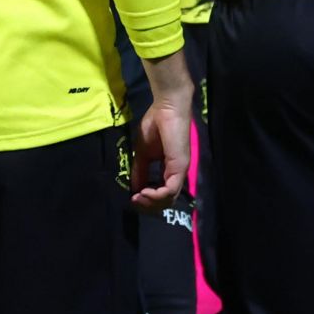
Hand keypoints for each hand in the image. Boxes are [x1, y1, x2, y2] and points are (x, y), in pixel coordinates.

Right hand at [131, 92, 192, 210]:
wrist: (165, 108)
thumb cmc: (155, 125)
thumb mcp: (143, 153)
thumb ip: (140, 171)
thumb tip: (134, 188)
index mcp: (170, 170)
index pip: (162, 195)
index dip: (147, 200)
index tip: (133, 197)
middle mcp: (177, 173)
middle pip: (166, 201)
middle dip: (148, 205)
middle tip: (135, 200)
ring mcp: (180, 170)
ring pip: (169, 199)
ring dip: (151, 202)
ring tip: (139, 196)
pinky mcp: (180, 166)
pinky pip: (170, 190)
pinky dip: (156, 195)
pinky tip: (144, 191)